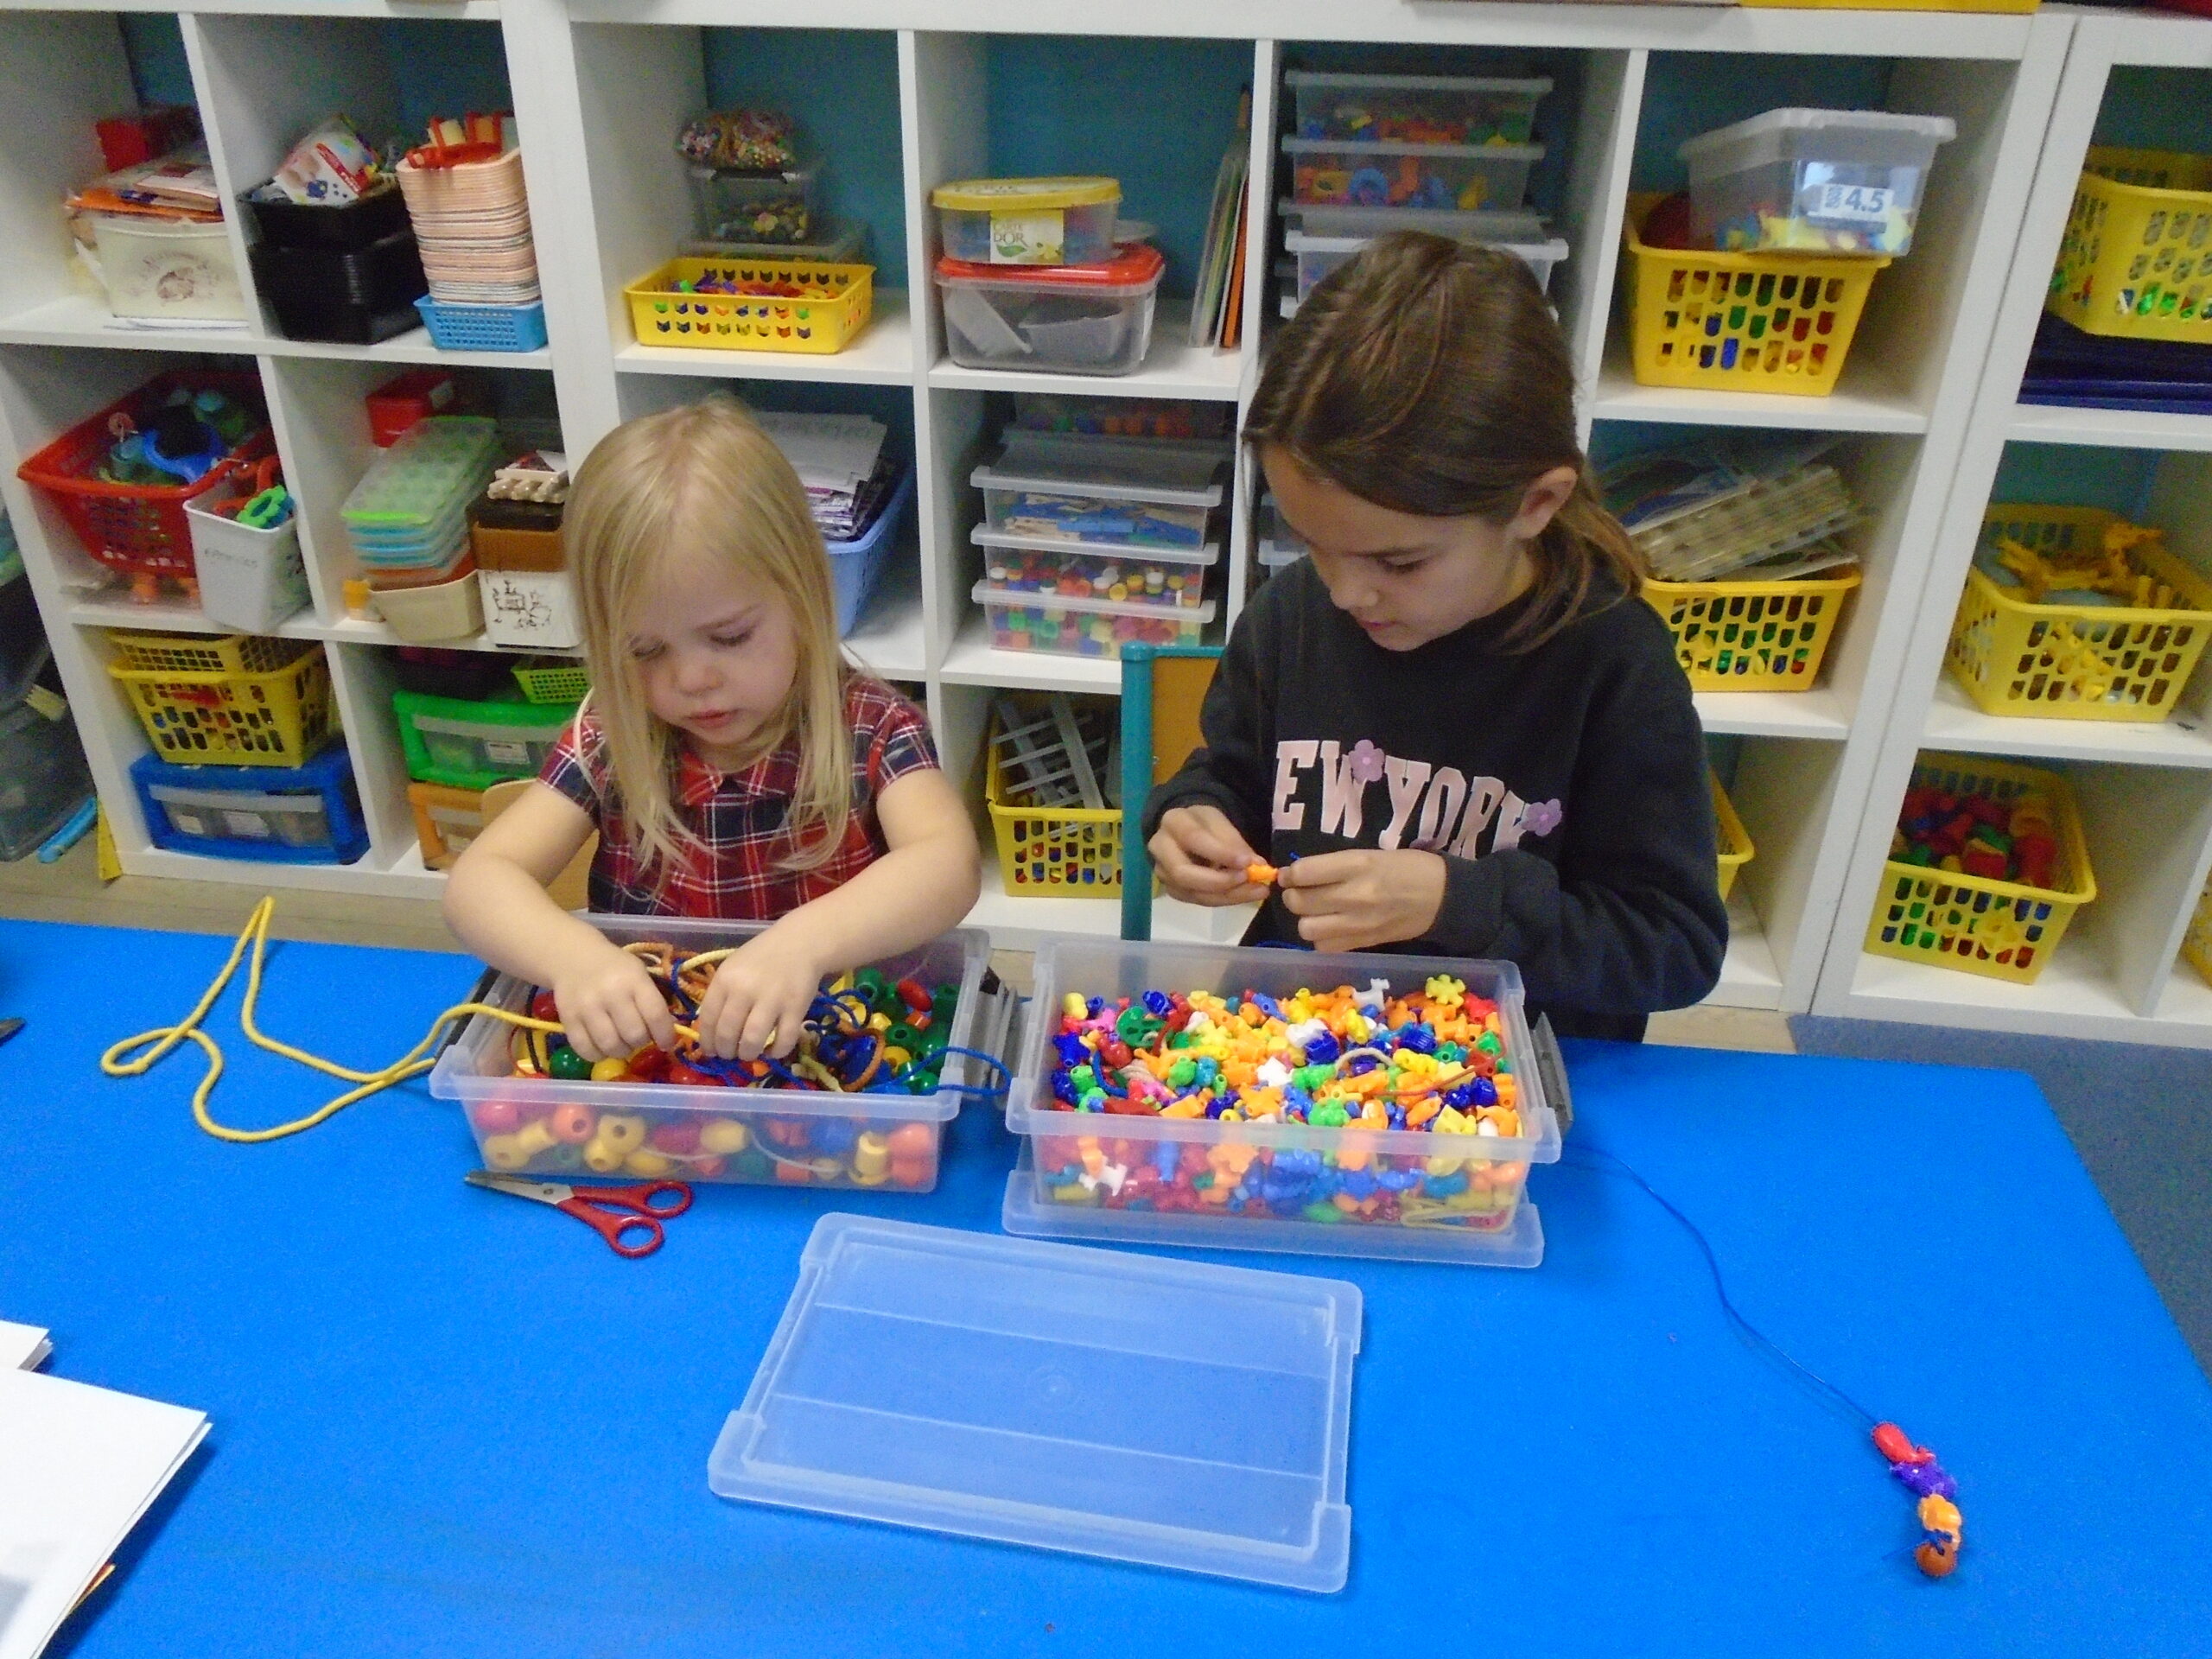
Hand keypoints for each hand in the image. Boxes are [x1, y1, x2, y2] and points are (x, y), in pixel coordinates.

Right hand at [552, 943, 675, 1062]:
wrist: (573, 956)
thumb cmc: (614, 967)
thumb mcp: (638, 973)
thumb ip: (651, 1000)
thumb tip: (665, 1032)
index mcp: (633, 979)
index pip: (655, 1014)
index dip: (665, 1035)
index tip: (666, 1043)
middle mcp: (610, 993)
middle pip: (634, 1034)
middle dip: (641, 1042)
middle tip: (638, 1038)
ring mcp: (587, 1007)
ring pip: (611, 1046)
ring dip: (621, 1051)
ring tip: (621, 1043)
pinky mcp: (567, 1019)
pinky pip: (586, 1050)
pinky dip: (598, 1055)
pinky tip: (602, 1047)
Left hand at [693, 923, 824, 1060]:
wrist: (800, 943)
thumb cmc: (762, 957)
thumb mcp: (733, 968)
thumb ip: (722, 995)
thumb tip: (711, 1033)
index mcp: (725, 979)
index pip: (708, 1019)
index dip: (707, 1041)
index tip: (710, 1052)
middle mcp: (745, 990)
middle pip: (727, 1033)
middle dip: (726, 1052)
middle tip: (730, 1056)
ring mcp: (772, 999)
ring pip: (752, 1040)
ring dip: (748, 1054)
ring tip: (750, 1054)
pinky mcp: (796, 1008)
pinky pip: (783, 1040)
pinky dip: (777, 1052)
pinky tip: (773, 1050)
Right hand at [1148, 806, 1269, 906]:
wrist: (1186, 831)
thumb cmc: (1204, 823)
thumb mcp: (1220, 821)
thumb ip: (1235, 842)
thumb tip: (1257, 865)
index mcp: (1173, 821)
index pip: (1193, 838)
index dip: (1220, 853)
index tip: (1247, 862)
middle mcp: (1160, 849)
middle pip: (1183, 873)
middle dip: (1219, 881)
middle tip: (1248, 879)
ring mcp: (1163, 873)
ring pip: (1192, 892)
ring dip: (1227, 895)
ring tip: (1256, 890)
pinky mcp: (1173, 889)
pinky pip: (1198, 900)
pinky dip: (1224, 899)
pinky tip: (1244, 894)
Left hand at [1277, 849, 1446, 952]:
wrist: (1443, 897)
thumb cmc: (1407, 868)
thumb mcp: (1371, 854)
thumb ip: (1335, 866)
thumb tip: (1299, 875)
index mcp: (1357, 865)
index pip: (1304, 873)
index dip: (1290, 874)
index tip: (1292, 875)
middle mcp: (1354, 895)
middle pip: (1299, 902)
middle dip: (1293, 896)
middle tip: (1301, 892)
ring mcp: (1358, 923)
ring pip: (1306, 929)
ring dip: (1305, 920)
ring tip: (1316, 912)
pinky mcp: (1364, 943)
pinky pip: (1324, 946)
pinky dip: (1321, 938)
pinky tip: (1331, 927)